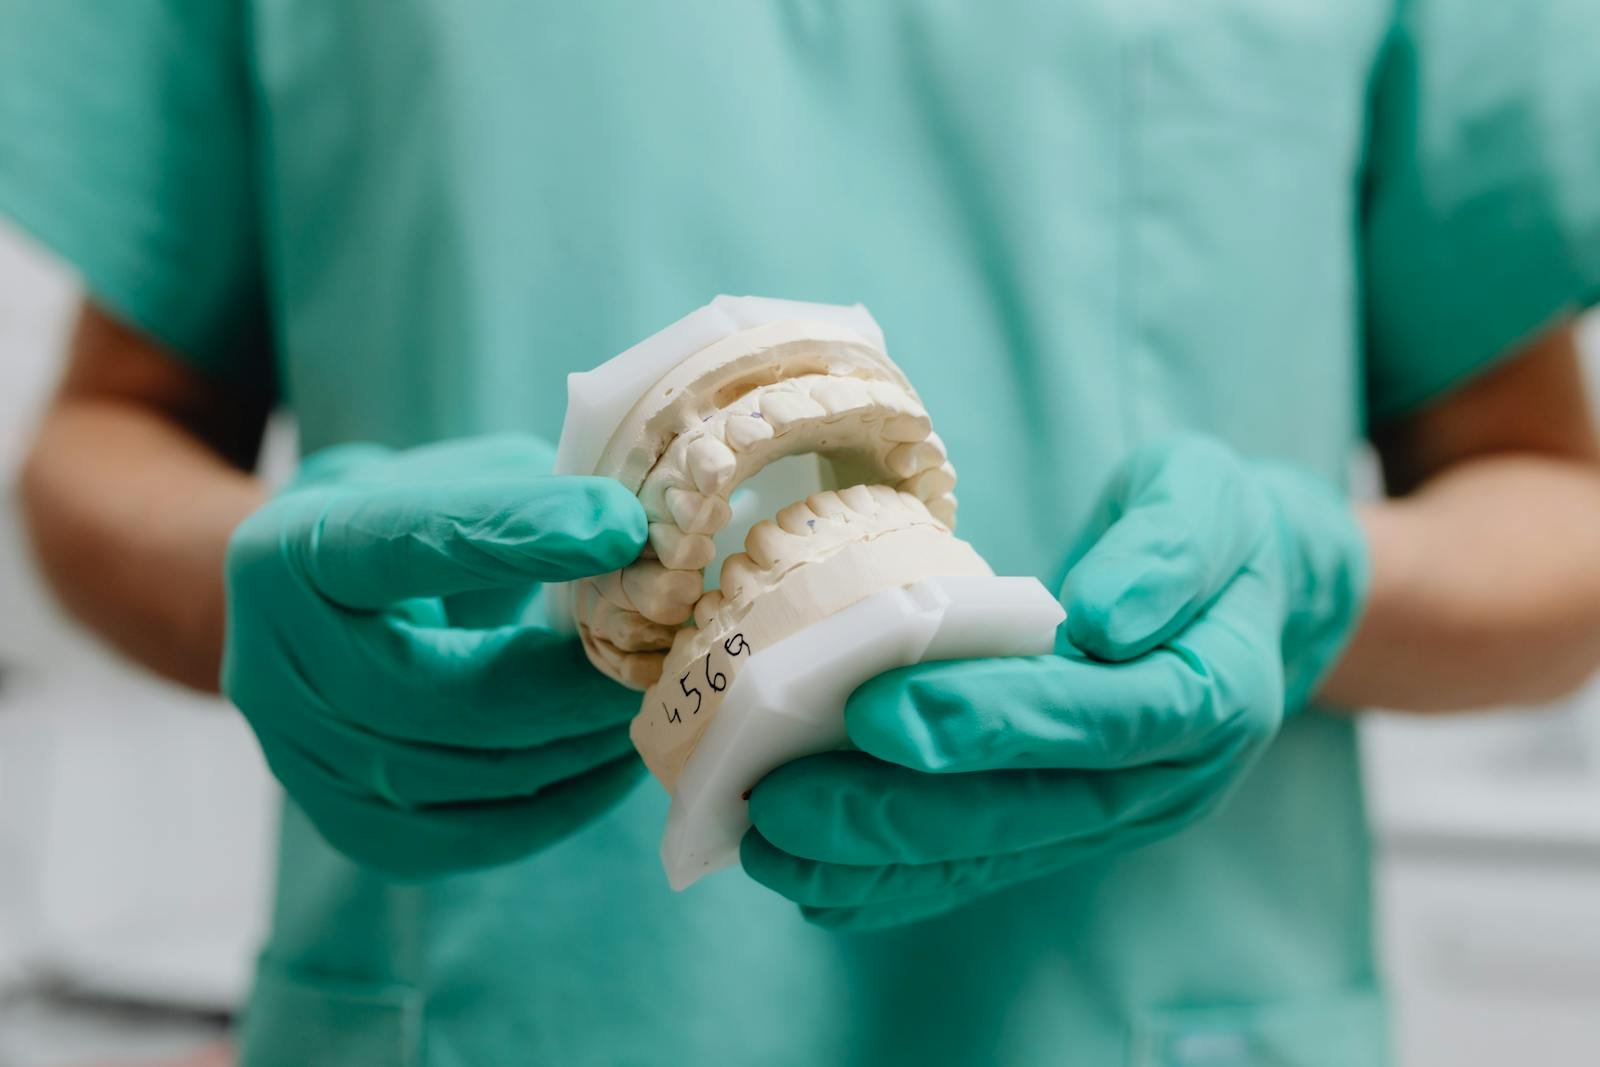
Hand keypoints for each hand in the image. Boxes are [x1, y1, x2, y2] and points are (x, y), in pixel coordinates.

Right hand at [223, 434, 647, 879]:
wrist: (313, 608)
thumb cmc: (407, 524)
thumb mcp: (454, 476)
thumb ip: (531, 493)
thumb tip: (645, 533)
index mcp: (295, 550)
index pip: (408, 542)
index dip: (519, 534)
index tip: (621, 525)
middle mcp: (278, 665)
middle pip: (441, 694)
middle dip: (572, 680)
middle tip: (661, 654)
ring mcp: (304, 762)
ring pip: (464, 777)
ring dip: (578, 744)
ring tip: (650, 703)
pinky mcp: (352, 827)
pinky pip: (472, 836)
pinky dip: (561, 804)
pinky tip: (614, 761)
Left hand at [740, 435, 1368, 928]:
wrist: (1252, 600)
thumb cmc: (1216, 535)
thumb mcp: (1208, 500)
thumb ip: (1168, 550)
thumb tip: (1106, 619)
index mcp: (1210, 696)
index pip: (1096, 719)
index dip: (988, 721)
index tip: (875, 711)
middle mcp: (1160, 780)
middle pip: (1026, 812)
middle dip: (895, 813)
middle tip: (781, 800)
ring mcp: (1110, 816)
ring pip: (990, 854)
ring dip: (873, 861)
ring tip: (765, 846)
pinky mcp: (1065, 826)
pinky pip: (977, 865)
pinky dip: (891, 880)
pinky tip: (807, 879)